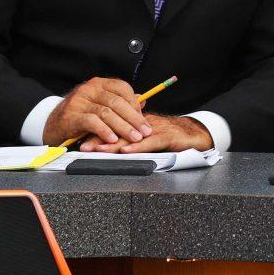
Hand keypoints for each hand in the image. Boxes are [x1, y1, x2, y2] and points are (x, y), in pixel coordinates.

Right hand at [43, 77, 151, 145]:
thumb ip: (120, 103)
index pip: (122, 88)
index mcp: (98, 84)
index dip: (135, 104)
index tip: (144, 119)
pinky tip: (112, 139)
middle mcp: (89, 89)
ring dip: (123, 127)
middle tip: (144, 131)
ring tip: (134, 137)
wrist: (52, 125)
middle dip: (134, 118)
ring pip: (107, 112)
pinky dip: (104, 131)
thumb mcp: (100, 106)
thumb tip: (142, 100)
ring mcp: (79, 101)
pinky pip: (92, 122)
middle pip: (117, 102)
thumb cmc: (79, 116)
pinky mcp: (71, 115)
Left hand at [79, 113, 212, 152]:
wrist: (193, 135)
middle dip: (100, 138)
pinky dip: (138, 147)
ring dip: (114, 143)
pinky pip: (151, 143)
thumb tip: (109, 146)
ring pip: (132, 136)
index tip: (80, 139)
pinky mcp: (168, 138)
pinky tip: (126, 151)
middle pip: (119, 130)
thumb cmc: (169, 137)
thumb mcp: (147, 136)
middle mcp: (143, 125)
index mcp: (137, 123)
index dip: (98, 132)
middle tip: (84, 145)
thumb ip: (131, 138)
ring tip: (99, 148)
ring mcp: (155, 130)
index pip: (114, 125)